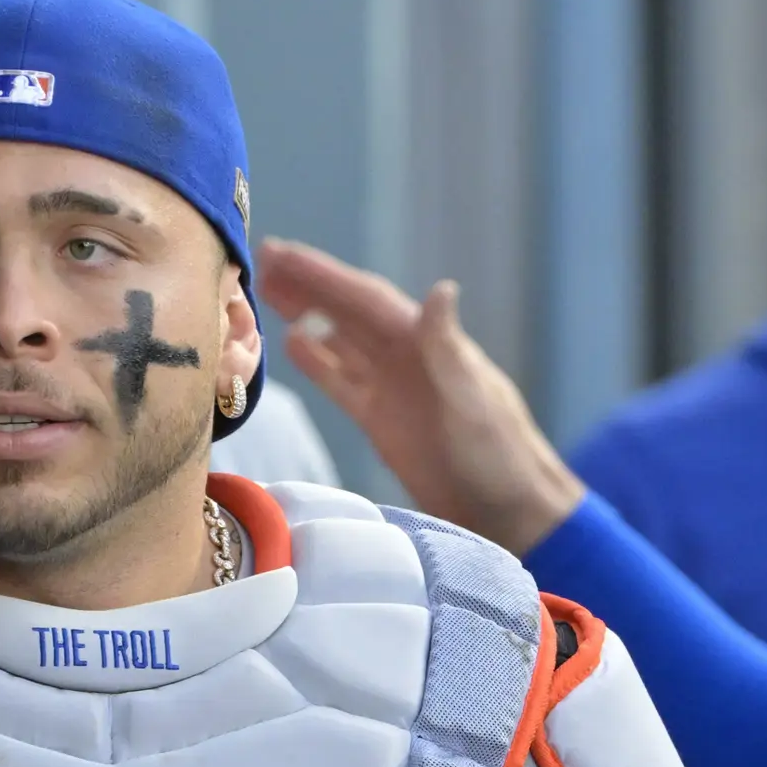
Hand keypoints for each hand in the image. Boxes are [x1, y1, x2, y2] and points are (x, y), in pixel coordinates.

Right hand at [254, 236, 583, 552]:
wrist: (506, 512)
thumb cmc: (498, 455)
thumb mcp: (472, 400)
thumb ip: (447, 348)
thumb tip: (441, 288)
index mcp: (425, 342)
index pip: (363, 298)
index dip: (321, 275)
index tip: (280, 254)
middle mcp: (404, 356)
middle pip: (346, 311)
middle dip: (306, 285)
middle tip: (260, 262)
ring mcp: (391, 388)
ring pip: (339, 340)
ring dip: (306, 314)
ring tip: (265, 293)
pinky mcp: (380, 422)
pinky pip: (341, 383)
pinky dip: (317, 362)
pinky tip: (291, 344)